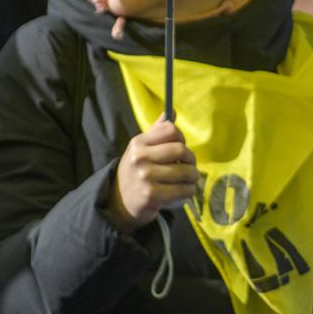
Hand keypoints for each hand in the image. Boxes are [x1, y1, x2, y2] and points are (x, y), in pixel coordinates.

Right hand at [106, 118, 199, 232]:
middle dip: (191, 159)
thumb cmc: (135, 171)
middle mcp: (140, 158)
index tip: (181, 147)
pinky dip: (190, 190)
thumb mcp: (141, 149)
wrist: (119, 201)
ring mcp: (146, 177)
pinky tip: (186, 190)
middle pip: (180, 150)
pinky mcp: (152, 195)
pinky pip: (183, 189)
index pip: (170, 130)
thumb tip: (172, 111)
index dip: (182, 138)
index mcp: (139, 142)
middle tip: (190, 165)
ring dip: (194, 177)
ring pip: (185, 171)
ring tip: (191, 179)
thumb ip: (157, 131)